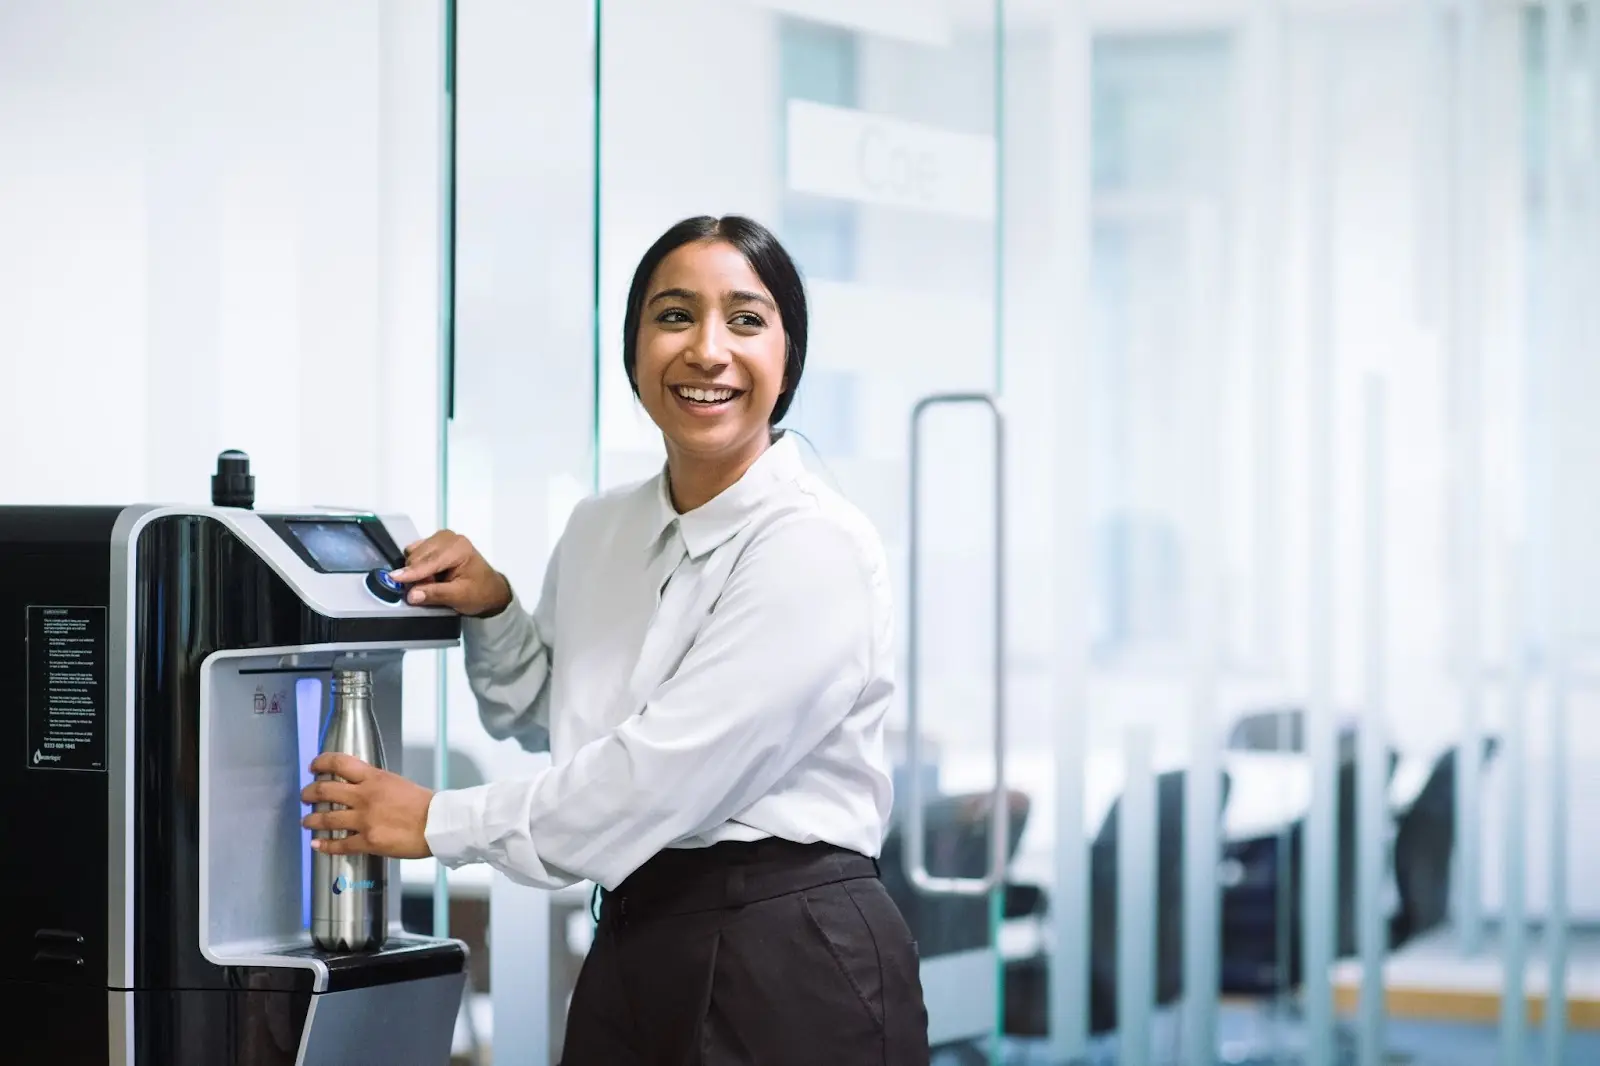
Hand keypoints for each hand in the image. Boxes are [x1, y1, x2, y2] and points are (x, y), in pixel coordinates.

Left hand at [301, 753, 434, 859]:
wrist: (437, 824)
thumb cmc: (423, 804)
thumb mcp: (397, 783)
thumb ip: (375, 784)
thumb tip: (360, 787)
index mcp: (374, 778)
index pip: (339, 763)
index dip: (321, 762)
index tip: (314, 766)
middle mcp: (364, 796)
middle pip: (325, 790)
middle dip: (309, 793)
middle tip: (305, 796)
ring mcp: (364, 820)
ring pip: (326, 819)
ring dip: (311, 820)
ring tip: (306, 821)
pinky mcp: (367, 841)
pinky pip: (340, 844)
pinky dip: (324, 845)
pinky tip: (317, 844)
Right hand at [389, 529, 512, 616]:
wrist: (490, 590)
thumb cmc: (480, 592)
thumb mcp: (460, 597)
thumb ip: (435, 595)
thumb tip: (412, 594)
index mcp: (458, 548)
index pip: (429, 560)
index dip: (411, 572)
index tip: (394, 579)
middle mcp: (449, 538)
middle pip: (417, 556)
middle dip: (416, 576)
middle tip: (429, 591)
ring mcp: (441, 538)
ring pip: (414, 553)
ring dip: (416, 571)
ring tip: (432, 583)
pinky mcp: (434, 543)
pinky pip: (415, 552)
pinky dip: (417, 566)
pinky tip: (429, 575)